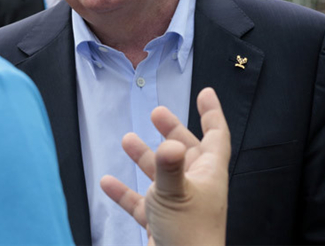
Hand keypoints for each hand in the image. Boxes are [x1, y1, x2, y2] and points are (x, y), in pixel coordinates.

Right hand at [100, 88, 230, 245]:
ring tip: (127, 139)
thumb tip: (168, 142)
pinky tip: (108, 182)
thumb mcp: (175, 194)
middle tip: (156, 113)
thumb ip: (168, 166)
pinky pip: (141, 202)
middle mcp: (195, 186)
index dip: (212, 114)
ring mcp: (178, 205)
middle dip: (171, 131)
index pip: (216, 136)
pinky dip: (125, 192)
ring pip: (161, 174)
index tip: (205, 93)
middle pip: (185, 150)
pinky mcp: (161, 223)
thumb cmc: (189, 236)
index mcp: (208, 174)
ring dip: (145, 157)